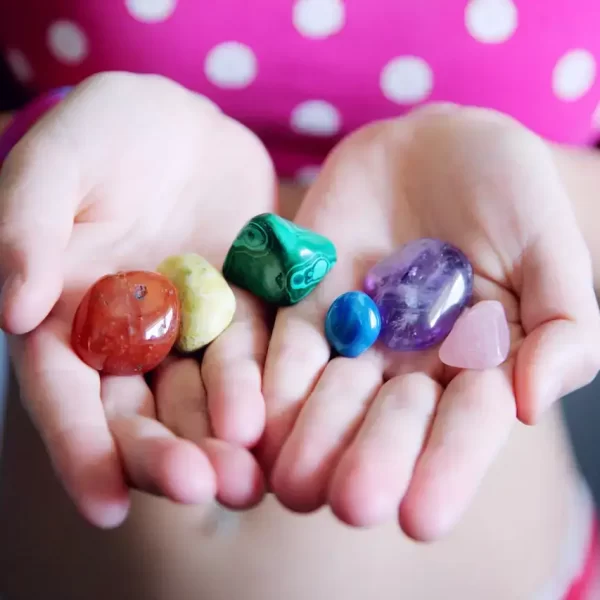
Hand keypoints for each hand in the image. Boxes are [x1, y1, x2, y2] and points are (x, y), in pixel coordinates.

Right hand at [0, 73, 274, 526]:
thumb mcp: (55, 165)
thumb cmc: (104, 134)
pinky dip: (269, 387)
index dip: (82, 452)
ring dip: (225, 441)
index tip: (105, 505)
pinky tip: (286, 420)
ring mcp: (193, 330)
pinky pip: (258, 354)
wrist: (182, 123)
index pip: (67, 399)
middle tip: (202, 488)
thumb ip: (25, 231)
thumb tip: (15, 310)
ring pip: (205, 398)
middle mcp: (131, 340)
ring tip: (250, 478)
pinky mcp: (245, 310)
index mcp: (70, 319)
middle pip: (142, 414)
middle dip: (167, 457)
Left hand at [258, 105, 599, 539]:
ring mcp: (354, 339)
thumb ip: (561, 325)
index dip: (446, 470)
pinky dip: (268, 381)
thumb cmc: (507, 190)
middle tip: (353, 503)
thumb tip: (529, 403)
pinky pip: (282, 348)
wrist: (434, 144)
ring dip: (310, 439)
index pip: (464, 428)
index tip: (422, 516)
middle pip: (388, 425)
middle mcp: (410, 366)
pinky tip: (252, 420)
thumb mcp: (549, 246)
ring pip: (328, 399)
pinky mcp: (304, 306)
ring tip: (292, 480)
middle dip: (371, 463)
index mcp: (476, 365)